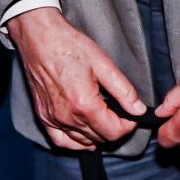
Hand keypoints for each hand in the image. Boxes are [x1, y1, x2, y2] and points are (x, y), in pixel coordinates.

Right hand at [8, 6, 145, 150]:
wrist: (40, 37)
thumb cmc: (69, 46)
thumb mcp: (103, 64)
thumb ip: (124, 90)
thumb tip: (139, 110)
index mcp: (84, 105)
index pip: (115, 132)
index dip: (128, 124)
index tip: (130, 114)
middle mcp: (68, 117)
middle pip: (100, 138)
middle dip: (114, 127)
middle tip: (117, 110)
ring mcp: (53, 119)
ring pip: (83, 141)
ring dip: (97, 134)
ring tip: (102, 116)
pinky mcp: (43, 116)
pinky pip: (61, 141)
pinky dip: (75, 142)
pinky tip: (84, 135)